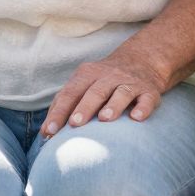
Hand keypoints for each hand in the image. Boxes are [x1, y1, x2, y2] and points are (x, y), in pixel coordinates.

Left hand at [42, 48, 165, 136]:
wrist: (142, 61)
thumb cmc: (103, 81)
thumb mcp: (83, 85)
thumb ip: (63, 105)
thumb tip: (45, 133)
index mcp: (87, 75)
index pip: (70, 93)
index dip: (59, 111)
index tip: (50, 131)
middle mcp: (109, 77)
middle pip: (95, 91)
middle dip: (84, 107)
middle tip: (74, 124)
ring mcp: (130, 83)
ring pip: (121, 92)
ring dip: (113, 105)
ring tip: (104, 119)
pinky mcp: (149, 91)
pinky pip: (147, 99)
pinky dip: (143, 107)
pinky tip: (137, 118)